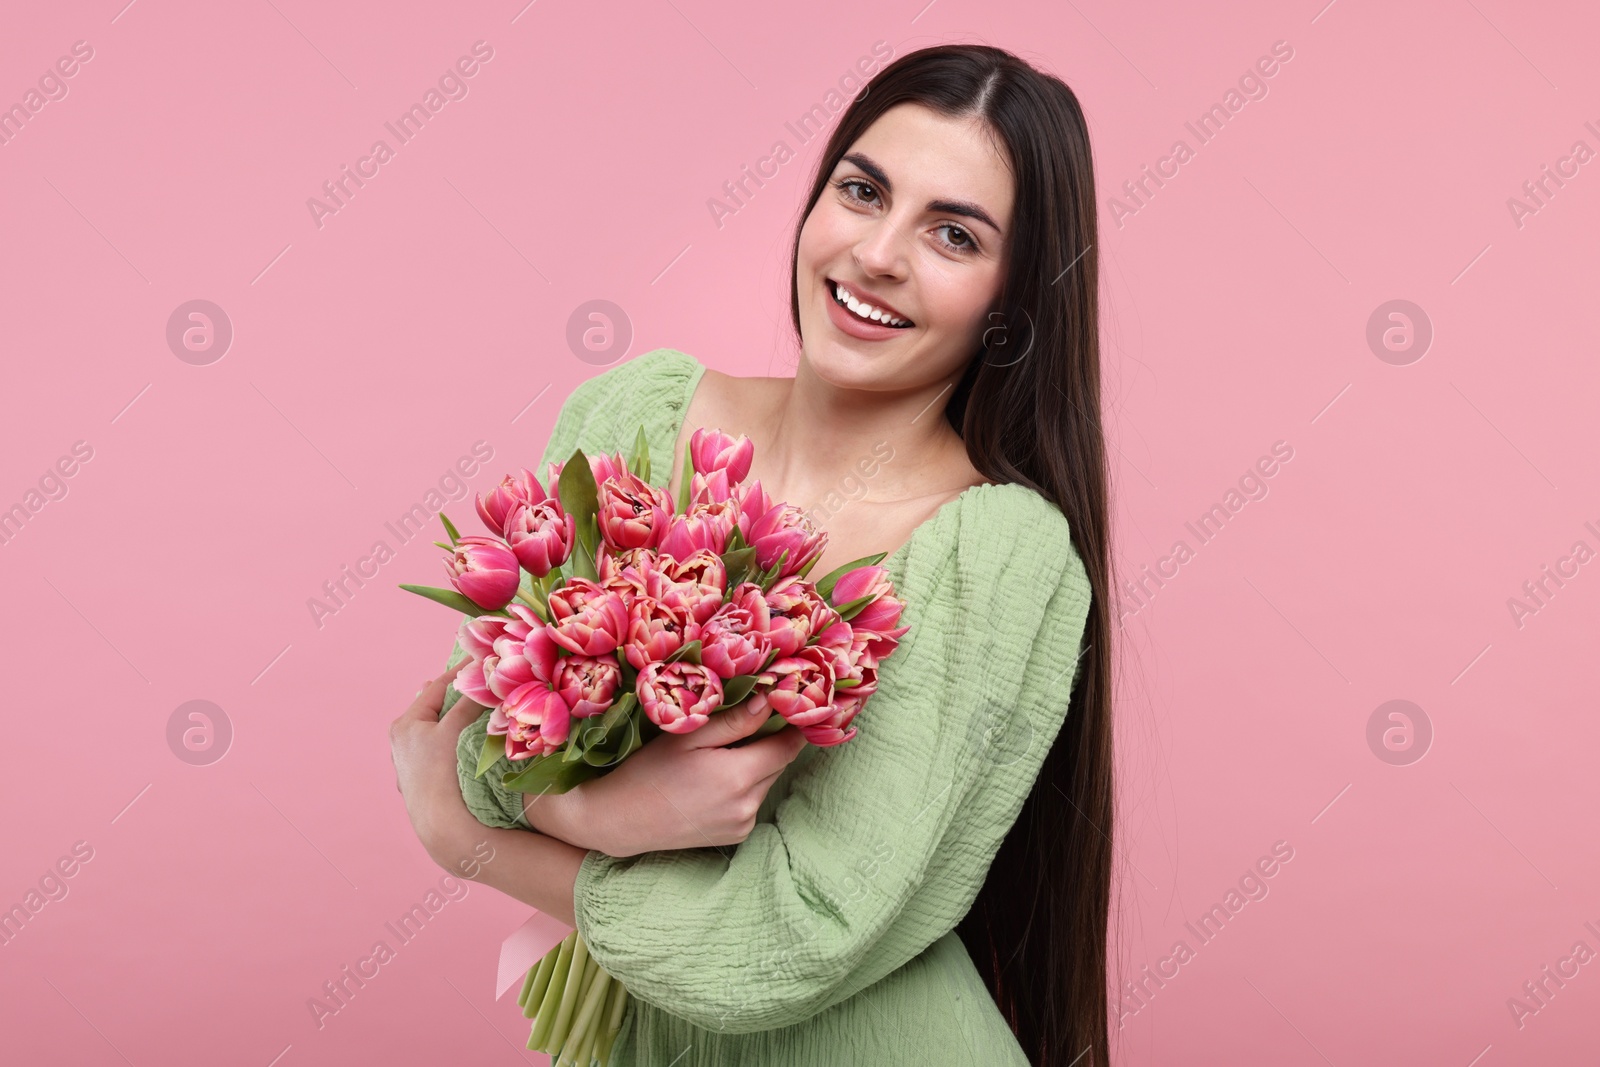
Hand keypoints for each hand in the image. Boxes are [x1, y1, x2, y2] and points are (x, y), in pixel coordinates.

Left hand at [390, 660, 481, 866]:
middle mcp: (401, 739)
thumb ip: (468, 702)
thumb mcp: (454, 730)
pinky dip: (448, 737)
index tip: (479, 659)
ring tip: (469, 706)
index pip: (437, 687)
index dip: (460, 672)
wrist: (436, 819)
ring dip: (451, 717)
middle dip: (453, 694)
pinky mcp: (418, 777)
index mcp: (406, 723)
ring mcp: (408, 760)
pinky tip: (459, 740)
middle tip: (475, 680)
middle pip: (432, 707)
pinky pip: (436, 747)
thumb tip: (483, 679)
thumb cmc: (440, 770)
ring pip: (433, 728)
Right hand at [526, 693, 806, 857]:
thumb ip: (734, 720)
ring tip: (717, 757)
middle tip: (742, 725)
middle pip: (777, 764)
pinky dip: (742, 790)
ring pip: (765, 783)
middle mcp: (747, 805)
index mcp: (739, 777)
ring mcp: (742, 824)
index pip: (788, 747)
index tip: (786, 709)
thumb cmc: (648, 770)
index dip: (791, 726)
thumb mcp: (688, 736)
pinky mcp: (734, 836)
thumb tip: (770, 701)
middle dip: (767, 743)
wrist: (620, 820)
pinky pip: (751, 803)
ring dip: (754, 767)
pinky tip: (712, 784)